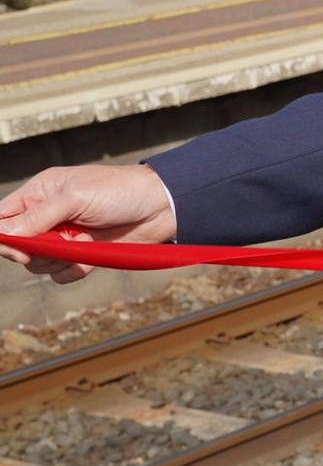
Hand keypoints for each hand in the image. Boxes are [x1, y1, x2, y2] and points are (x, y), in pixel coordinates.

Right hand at [0, 164, 176, 282]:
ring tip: (83, 242)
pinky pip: (61, 274)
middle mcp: (47, 217)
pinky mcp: (82, 255)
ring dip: (57, 259)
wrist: (163, 206)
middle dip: (33, 251)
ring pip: (38, 263)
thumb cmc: (120, 191)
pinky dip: (73, 270)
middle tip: (55, 246)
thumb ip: (37, 216)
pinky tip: (92, 255)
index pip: (2, 220)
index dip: (3, 237)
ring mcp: (64, 237)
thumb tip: (1, 233)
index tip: (18, 248)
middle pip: (17, 246)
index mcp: (39, 194)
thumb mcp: (75, 198)